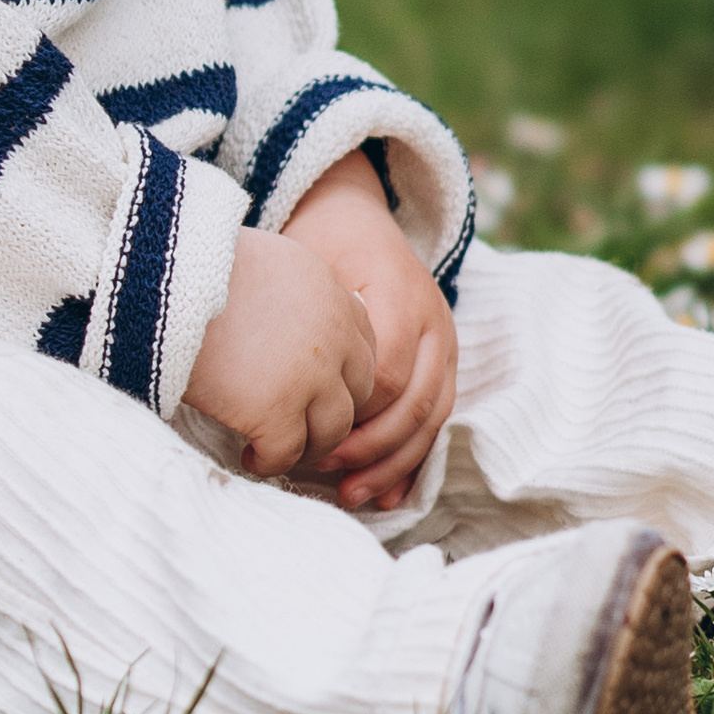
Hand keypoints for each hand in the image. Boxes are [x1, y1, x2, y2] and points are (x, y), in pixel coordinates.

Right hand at [184, 224, 376, 479]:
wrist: (163, 284)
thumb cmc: (200, 270)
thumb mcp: (269, 264)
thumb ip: (298, 297)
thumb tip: (296, 331)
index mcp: (332, 295)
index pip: (363, 346)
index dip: (341, 374)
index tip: (312, 389)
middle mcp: (333, 336)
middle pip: (359, 392)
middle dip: (331, 413)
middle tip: (299, 425)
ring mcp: (310, 376)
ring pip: (333, 432)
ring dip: (307, 445)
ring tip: (274, 446)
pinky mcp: (276, 411)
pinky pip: (288, 454)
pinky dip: (270, 462)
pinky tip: (249, 455)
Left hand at [279, 151, 459, 511]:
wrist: (355, 217)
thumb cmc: (319, 244)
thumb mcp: (306, 262)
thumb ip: (300, 313)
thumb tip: (268, 375)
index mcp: (400, 290)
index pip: (387, 371)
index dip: (351, 412)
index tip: (305, 434)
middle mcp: (434, 318)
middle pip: (416, 401)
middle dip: (372, 449)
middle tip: (327, 476)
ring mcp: (445, 341)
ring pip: (433, 417)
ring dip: (393, 464)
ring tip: (352, 496)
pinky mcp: (444, 362)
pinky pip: (437, 419)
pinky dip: (412, 460)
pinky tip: (388, 496)